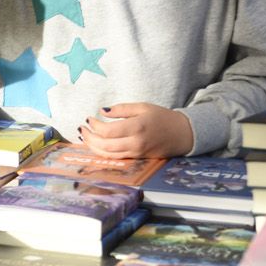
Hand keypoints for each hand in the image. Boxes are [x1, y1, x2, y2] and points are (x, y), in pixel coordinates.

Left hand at [79, 102, 194, 158]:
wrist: (183, 134)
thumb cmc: (162, 118)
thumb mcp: (142, 107)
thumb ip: (121, 109)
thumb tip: (102, 111)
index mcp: (137, 127)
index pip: (108, 131)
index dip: (95, 126)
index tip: (89, 118)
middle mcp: (136, 143)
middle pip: (105, 146)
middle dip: (89, 138)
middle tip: (82, 129)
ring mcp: (137, 153)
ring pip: (109, 155)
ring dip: (93, 147)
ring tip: (85, 136)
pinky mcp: (138, 158)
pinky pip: (117, 158)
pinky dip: (103, 152)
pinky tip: (96, 144)